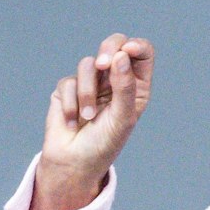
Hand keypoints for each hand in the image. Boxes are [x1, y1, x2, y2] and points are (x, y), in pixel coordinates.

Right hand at [31, 33, 155, 209]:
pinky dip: (70, 103)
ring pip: (88, 64)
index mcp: (136, 86)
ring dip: (87, 92)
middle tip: (103, 64)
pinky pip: (68, 82)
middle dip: (108, 50)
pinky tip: (73, 122)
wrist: (74, 164)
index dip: (136, 46)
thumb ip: (125, 86)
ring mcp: (91, 82)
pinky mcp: (68, 89)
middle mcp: (114, 80)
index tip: (127, 51)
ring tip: (88, 117)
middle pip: (115, 45)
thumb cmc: (105, 144)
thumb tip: (121, 55)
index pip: (142, 54)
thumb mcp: (122, 118)